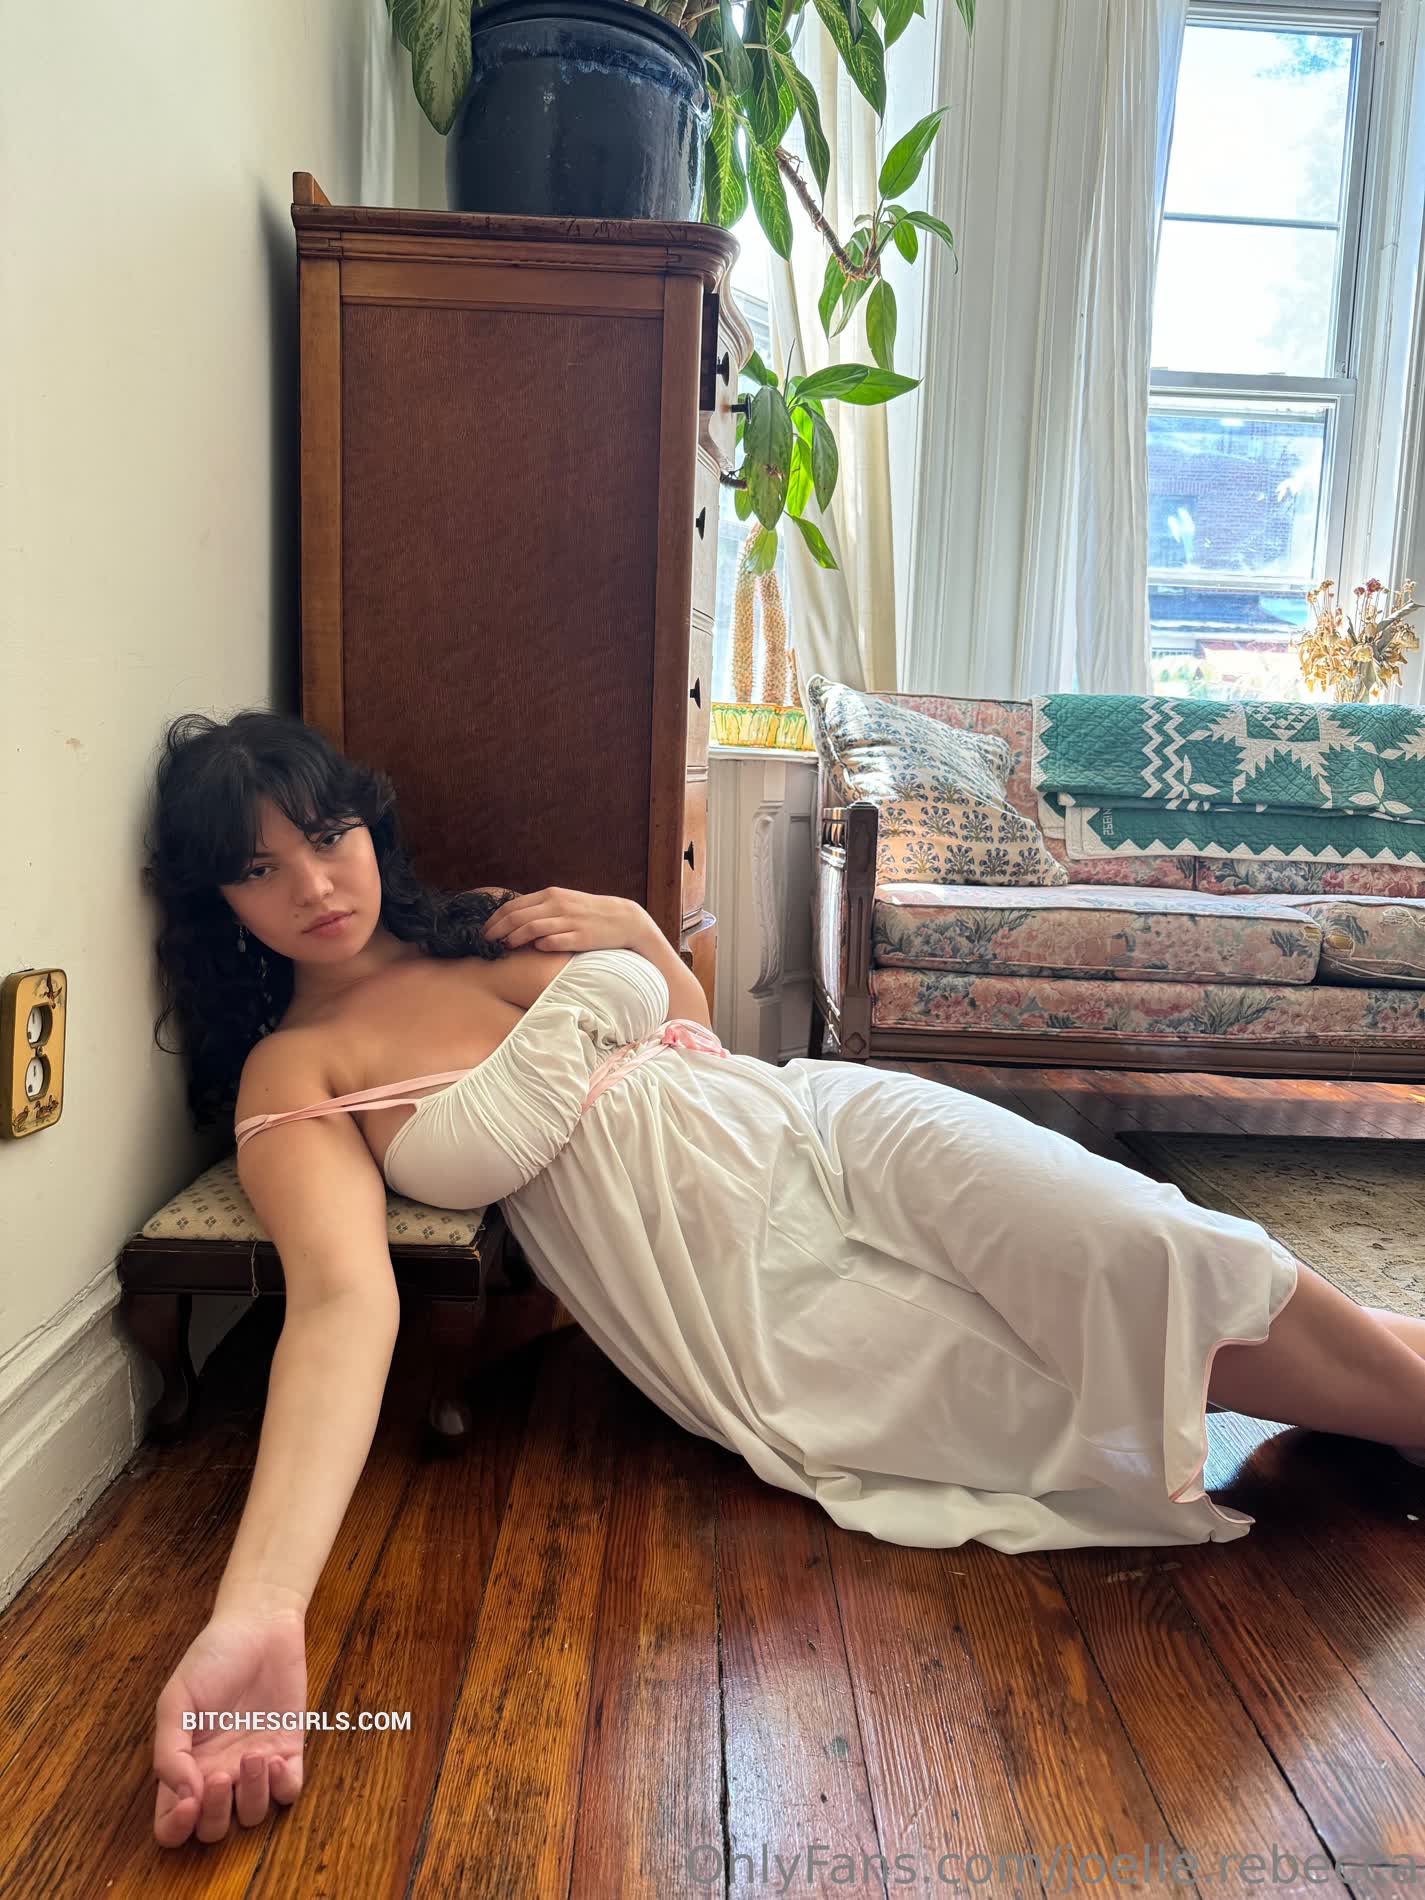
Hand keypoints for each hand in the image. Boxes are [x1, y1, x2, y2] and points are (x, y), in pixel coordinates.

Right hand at [152, 1603, 307, 1847]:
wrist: (259, 1626)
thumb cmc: (212, 1659)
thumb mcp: (176, 1701)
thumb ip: (170, 1752)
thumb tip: (184, 1797)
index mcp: (184, 1767)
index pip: (171, 1825)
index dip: (176, 1829)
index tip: (189, 1803)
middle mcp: (217, 1774)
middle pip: (212, 1831)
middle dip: (216, 1815)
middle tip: (221, 1775)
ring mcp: (254, 1766)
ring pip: (252, 1816)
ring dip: (252, 1796)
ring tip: (252, 1755)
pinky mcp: (288, 1750)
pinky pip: (288, 1793)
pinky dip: (282, 1788)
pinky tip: (275, 1759)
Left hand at [482, 887, 644, 952]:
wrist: (622, 919)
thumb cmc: (588, 912)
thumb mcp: (563, 902)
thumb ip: (540, 908)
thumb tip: (513, 919)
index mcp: (550, 895)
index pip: (513, 906)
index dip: (495, 920)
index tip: (484, 931)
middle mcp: (557, 905)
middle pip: (517, 917)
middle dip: (497, 931)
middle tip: (486, 943)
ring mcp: (569, 921)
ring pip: (531, 929)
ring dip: (514, 939)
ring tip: (505, 948)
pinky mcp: (580, 937)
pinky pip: (553, 942)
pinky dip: (539, 946)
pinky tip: (534, 950)